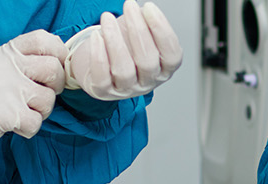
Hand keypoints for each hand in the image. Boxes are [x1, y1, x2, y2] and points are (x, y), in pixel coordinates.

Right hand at [0, 31, 66, 149]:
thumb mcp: (2, 65)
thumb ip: (27, 59)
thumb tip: (63, 59)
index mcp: (7, 52)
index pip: (43, 40)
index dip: (58, 53)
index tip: (57, 66)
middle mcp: (7, 66)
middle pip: (54, 69)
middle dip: (56, 86)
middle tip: (40, 95)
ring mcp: (8, 89)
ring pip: (48, 100)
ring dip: (41, 111)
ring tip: (21, 111)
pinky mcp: (6, 114)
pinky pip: (36, 123)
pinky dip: (28, 129)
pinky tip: (14, 124)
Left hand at [65, 0, 184, 100]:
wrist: (97, 63)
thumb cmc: (123, 47)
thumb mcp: (139, 34)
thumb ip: (145, 24)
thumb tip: (143, 11)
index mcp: (164, 69)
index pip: (171, 55)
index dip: (162, 31)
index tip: (149, 8)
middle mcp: (148, 82)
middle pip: (148, 62)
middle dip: (138, 30)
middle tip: (129, 6)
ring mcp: (126, 90)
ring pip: (124, 70)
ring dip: (115, 41)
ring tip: (107, 18)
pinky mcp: (104, 92)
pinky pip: (102, 78)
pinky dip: (98, 56)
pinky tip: (96, 36)